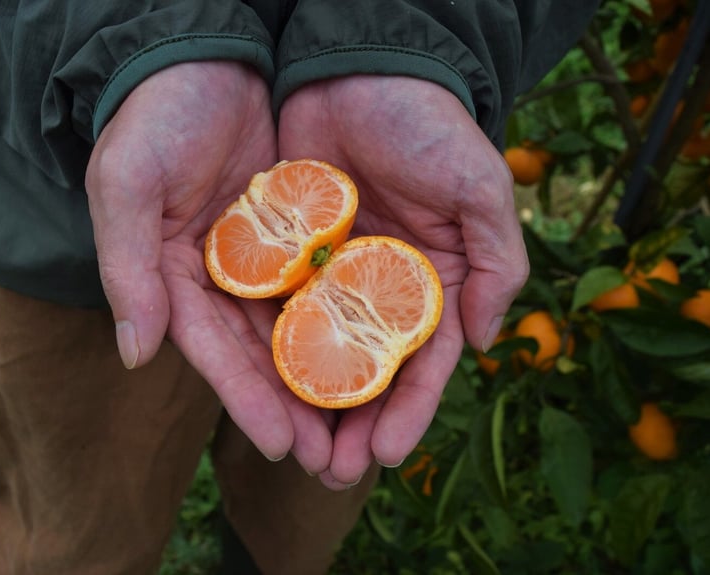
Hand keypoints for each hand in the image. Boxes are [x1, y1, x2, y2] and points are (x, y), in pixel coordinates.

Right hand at [85, 62, 329, 461]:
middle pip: (262, 356)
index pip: (213, 353)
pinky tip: (378, 352)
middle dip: (295, 409)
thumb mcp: (126, 186)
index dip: (246, 400)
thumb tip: (134, 354)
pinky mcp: (298, 233)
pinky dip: (347, 318)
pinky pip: (325, 282)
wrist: (202, 59)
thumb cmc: (153, 120)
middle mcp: (222, 278)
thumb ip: (127, 270)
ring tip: (362, 427)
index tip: (281, 446)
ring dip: (329, 378)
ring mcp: (263, 258)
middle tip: (332, 460)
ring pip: (300, 330)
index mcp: (175, 278)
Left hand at [278, 75, 528, 488]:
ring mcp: (326, 276)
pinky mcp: (283, 254)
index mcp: (425, 282)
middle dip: (351, 424)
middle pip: (363, 371)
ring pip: (313, 353)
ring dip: (303, 405)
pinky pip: (270, 307)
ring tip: (291, 451)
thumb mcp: (479, 188)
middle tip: (331, 472)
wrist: (358, 69)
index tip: (384, 454)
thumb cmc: (428, 125)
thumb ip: (494, 262)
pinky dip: (264, 349)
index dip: (408, 410)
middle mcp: (374, 289)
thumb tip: (488, 340)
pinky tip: (253, 388)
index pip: (421, 362)